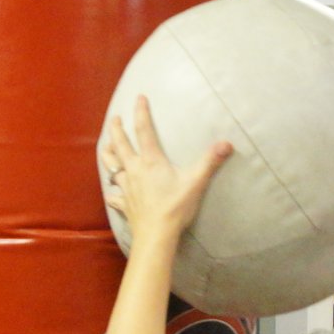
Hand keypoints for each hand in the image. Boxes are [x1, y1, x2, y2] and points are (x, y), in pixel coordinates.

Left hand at [100, 96, 231, 247]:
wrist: (156, 236)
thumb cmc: (174, 207)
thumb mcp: (195, 182)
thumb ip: (210, 161)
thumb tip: (227, 144)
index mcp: (150, 161)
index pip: (143, 130)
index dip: (141, 112)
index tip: (139, 97)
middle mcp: (134, 170)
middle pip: (119, 145)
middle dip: (116, 129)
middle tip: (114, 118)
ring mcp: (126, 187)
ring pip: (111, 166)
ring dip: (108, 154)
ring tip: (106, 146)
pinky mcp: (124, 204)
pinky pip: (115, 196)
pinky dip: (112, 193)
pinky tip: (111, 194)